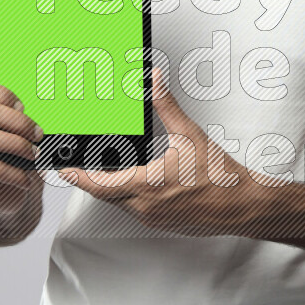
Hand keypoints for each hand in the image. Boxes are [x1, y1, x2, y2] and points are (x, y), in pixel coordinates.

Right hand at [0, 76, 45, 215]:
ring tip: (35, 153)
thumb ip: (16, 119)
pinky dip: (17, 173)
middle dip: (19, 121)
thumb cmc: (5, 157)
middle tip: (38, 133)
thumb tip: (42, 115)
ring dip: (19, 144)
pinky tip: (26, 178)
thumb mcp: (9, 133)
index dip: (2, 93)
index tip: (23, 107)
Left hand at [56, 69, 280, 235]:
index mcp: (146, 184)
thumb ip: (167, 106)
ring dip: (110, 188)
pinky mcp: (162, 223)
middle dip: (89, 180)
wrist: (242, 205)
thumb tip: (155, 81)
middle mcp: (145, 206)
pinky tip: (135, 183)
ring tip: (103, 171)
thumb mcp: (190, 134)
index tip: (62, 168)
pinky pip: (135, 210)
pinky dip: (128, 196)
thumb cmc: (221, 177)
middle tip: (75, 167)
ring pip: (119, 203)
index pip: (99, 183)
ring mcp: (153, 218)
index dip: (77, 176)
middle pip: (104, 194)